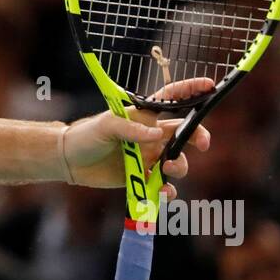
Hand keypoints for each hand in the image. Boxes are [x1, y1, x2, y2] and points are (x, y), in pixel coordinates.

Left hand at [61, 77, 213, 190]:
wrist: (70, 162)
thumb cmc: (86, 135)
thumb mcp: (106, 126)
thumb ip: (130, 129)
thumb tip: (156, 136)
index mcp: (143, 116)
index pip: (171, 98)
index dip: (190, 90)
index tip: (210, 86)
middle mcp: (150, 135)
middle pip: (183, 133)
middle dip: (198, 137)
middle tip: (202, 144)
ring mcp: (148, 156)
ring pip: (176, 161)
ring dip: (179, 167)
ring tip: (166, 171)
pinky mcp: (142, 177)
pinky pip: (162, 184)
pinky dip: (167, 190)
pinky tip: (162, 192)